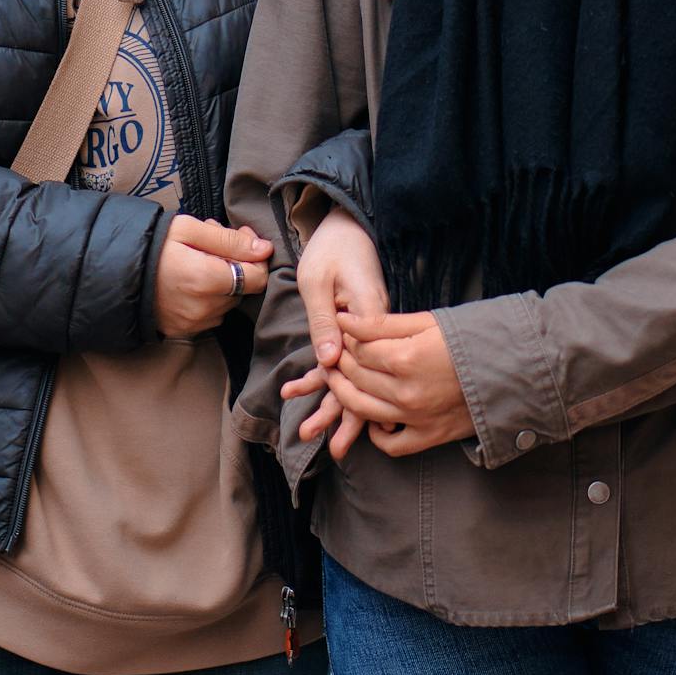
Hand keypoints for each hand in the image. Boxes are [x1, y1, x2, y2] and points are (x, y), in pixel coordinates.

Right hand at [153, 215, 270, 338]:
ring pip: (228, 302)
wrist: (114, 273)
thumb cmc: (152, 245)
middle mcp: (205, 308)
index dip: (255, 255)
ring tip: (199, 260)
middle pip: (244, 288)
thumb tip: (264, 249)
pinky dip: (208, 297)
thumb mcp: (189, 229)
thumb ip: (229, 240)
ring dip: (222, 281)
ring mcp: (195, 323)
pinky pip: (211, 314)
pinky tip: (191, 279)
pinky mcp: (185, 331)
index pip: (258, 277)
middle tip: (213, 243)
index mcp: (208, 280)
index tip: (241, 237)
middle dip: (236, 264)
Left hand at [283, 208, 389, 459]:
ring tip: (306, 432)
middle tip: (328, 448)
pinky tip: (301, 389)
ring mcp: (369, 332)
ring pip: (354, 375)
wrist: (348, 226)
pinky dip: (323, 376)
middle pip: (362, 380)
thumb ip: (323, 322)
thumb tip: (328, 363)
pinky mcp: (360, 330)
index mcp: (370, 317)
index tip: (333, 434)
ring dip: (331, 404)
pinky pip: (346, 359)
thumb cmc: (331, 249)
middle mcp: (374, 330)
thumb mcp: (318, 282)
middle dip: (343, 417)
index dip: (347, 404)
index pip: (362, 370)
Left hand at [321, 311, 475, 456]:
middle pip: (356, 378)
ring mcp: (416, 419)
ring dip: (345, 394)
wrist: (512, 370)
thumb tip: (345, 321)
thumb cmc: (470, 339)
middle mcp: (406, 392)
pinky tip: (374, 414)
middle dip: (342, 363)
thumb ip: (383, 323)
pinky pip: (389, 445)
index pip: (359, 350)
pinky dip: (375, 433)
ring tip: (344, 379)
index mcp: (406, 358)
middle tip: (340, 352)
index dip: (348, 339)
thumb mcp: (427, 322)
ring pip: (362, 410)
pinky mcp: (429, 437)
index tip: (346, 333)